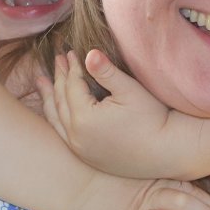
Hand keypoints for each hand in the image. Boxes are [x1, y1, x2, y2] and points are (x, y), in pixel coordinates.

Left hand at [37, 49, 178, 177]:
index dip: (72, 67)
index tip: (71, 52)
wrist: (168, 151)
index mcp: (85, 119)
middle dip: (58, 79)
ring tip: (41, 82)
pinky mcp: (87, 157)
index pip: (72, 86)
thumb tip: (89, 52)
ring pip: (57, 119)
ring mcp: (80, 150)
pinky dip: (57, 117)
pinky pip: (64, 134)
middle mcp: (77, 137)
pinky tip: (56, 109)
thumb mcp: (130, 91)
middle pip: (61, 101)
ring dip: (50, 98)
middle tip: (57, 60)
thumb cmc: (153, 119)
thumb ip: (106, 72)